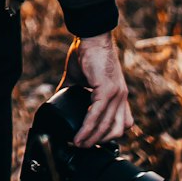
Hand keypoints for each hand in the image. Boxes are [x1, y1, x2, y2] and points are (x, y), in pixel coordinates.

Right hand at [71, 32, 132, 148]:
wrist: (91, 34)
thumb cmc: (87, 52)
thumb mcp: (81, 78)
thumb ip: (72, 91)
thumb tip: (59, 101)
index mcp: (118, 94)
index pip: (122, 122)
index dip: (109, 134)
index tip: (93, 141)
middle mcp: (121, 95)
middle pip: (118, 129)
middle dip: (101, 141)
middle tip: (84, 146)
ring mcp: (116, 93)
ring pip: (108, 126)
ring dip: (92, 139)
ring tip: (78, 144)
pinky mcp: (107, 89)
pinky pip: (97, 115)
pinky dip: (87, 127)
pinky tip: (79, 135)